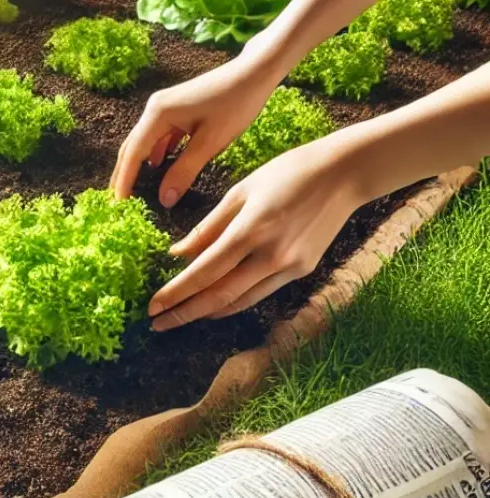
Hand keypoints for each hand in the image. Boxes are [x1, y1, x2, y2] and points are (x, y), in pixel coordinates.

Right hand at [110, 45, 281, 206]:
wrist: (254, 73)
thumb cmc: (235, 104)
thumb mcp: (210, 143)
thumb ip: (184, 172)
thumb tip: (164, 199)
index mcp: (158, 114)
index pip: (133, 153)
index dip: (124, 180)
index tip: (118, 204)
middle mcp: (154, 108)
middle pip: (132, 146)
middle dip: (124, 173)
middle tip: (119, 201)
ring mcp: (164, 106)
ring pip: (144, 140)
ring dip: (138, 164)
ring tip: (134, 187)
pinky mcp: (176, 108)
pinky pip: (158, 134)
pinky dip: (154, 152)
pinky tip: (158, 166)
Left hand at [147, 133, 362, 330]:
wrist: (345, 174)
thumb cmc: (287, 173)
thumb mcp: (240, 192)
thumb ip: (207, 228)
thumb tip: (177, 255)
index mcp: (251, 230)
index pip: (203, 272)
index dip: (175, 293)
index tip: (152, 307)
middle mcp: (271, 256)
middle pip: (219, 296)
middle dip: (185, 313)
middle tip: (158, 324)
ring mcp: (290, 267)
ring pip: (240, 301)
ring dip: (207, 312)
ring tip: (181, 316)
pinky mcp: (303, 271)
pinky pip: (260, 293)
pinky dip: (234, 301)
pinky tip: (215, 303)